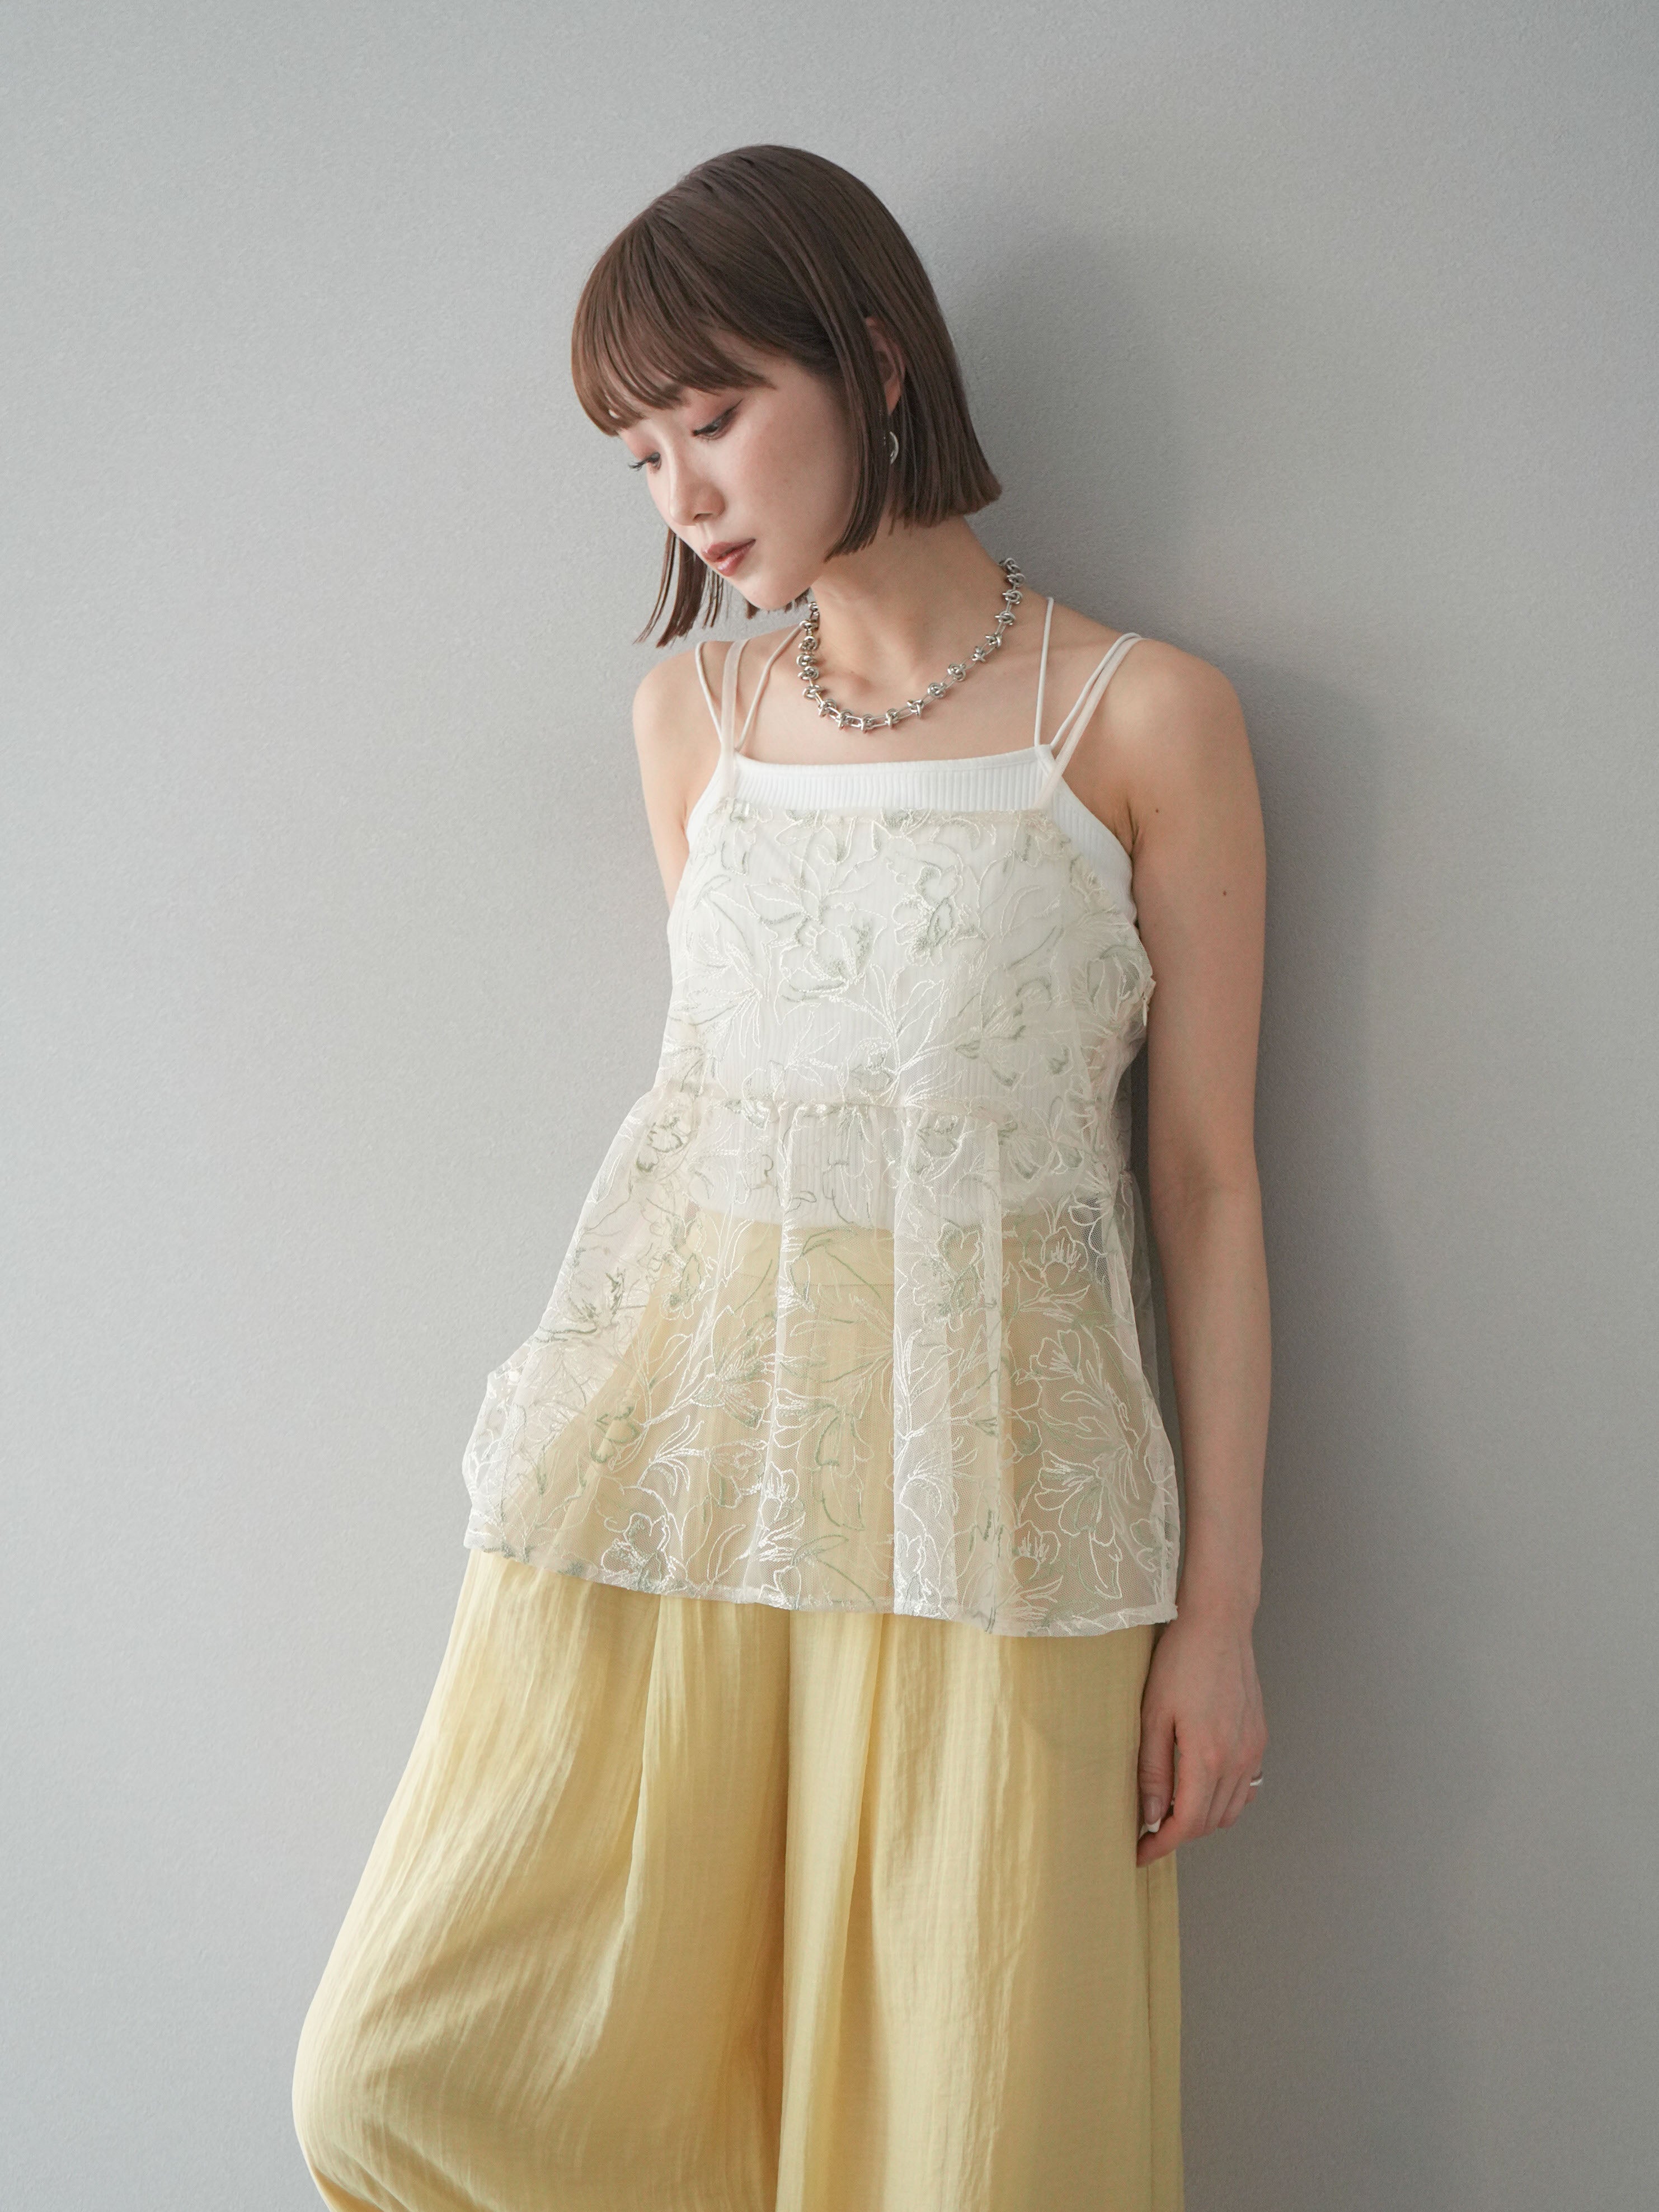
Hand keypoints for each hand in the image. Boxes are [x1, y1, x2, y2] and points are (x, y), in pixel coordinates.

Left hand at [1135, 1598, 1266, 1867]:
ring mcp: (1253, 1750)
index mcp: (1207, 1757)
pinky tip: (1201, 1788)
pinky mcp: (1259, 1738)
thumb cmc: (1180, 1661)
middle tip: (1147, 1831)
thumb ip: (1153, 1771)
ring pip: (1230, 1810)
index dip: (1161, 1846)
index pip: (1186, 1823)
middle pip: (1209, 1822)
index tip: (1139, 1854)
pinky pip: (1245, 1787)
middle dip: (1178, 1835)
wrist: (1219, 1624)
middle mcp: (1237, 1760)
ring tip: (1170, 1811)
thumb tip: (1151, 1818)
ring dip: (1201, 1819)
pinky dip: (1223, 1800)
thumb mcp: (1153, 1715)